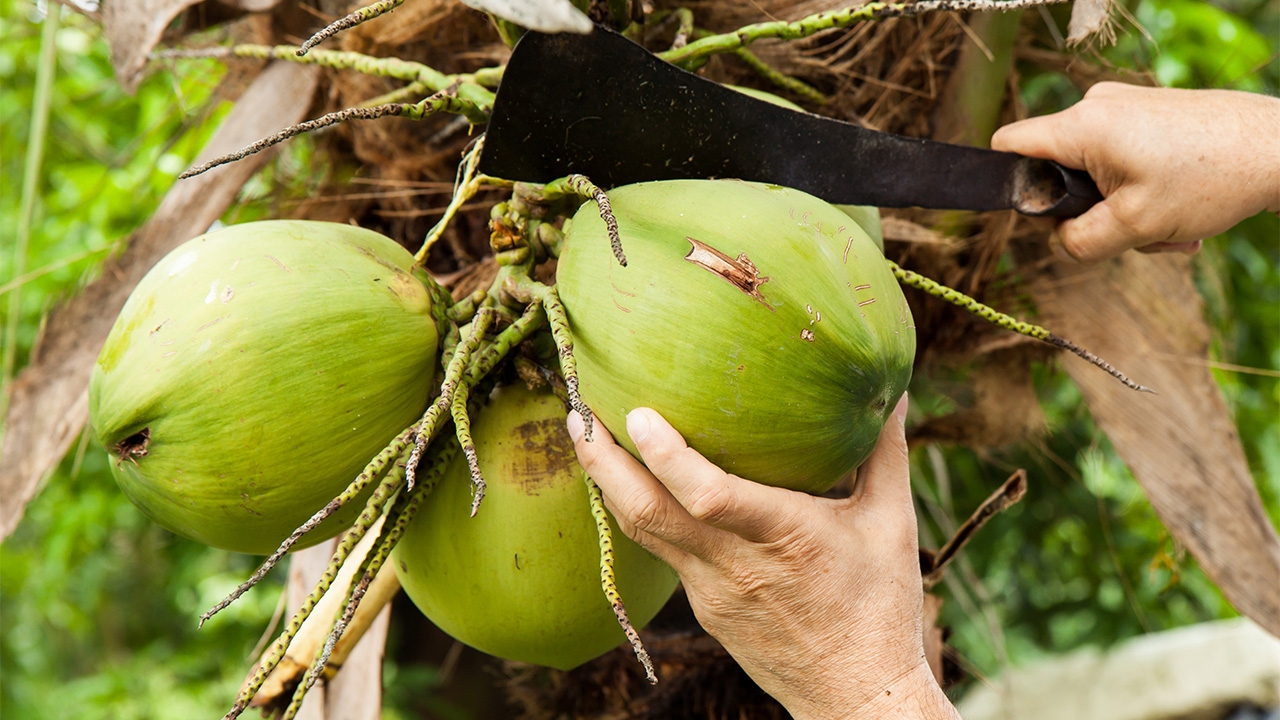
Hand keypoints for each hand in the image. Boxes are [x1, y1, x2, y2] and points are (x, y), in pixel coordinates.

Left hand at [566, 397, 958, 719]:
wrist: (855, 693)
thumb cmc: (880, 606)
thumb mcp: (892, 523)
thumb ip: (886, 451)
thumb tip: (897, 387)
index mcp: (784, 537)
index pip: (709, 496)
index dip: (666, 456)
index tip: (635, 413)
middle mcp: (736, 565)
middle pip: (648, 514)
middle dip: (603, 463)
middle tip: (577, 415)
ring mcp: (711, 591)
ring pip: (643, 533)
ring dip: (608, 484)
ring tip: (586, 436)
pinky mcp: (703, 607)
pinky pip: (662, 551)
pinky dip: (639, 511)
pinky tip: (631, 480)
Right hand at [992, 82, 1279, 262]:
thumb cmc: (1212, 179)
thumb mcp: (1136, 226)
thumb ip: (1080, 242)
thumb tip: (1060, 242)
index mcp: (1083, 126)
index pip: (1009, 146)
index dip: (1009, 184)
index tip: (1042, 215)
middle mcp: (1097, 107)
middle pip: (1058, 171)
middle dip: (1089, 211)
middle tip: (1131, 231)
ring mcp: (1124, 108)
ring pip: (1095, 174)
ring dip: (1123, 210)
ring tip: (1169, 224)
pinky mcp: (1147, 114)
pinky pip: (1122, 162)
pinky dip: (1142, 193)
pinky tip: (1178, 209)